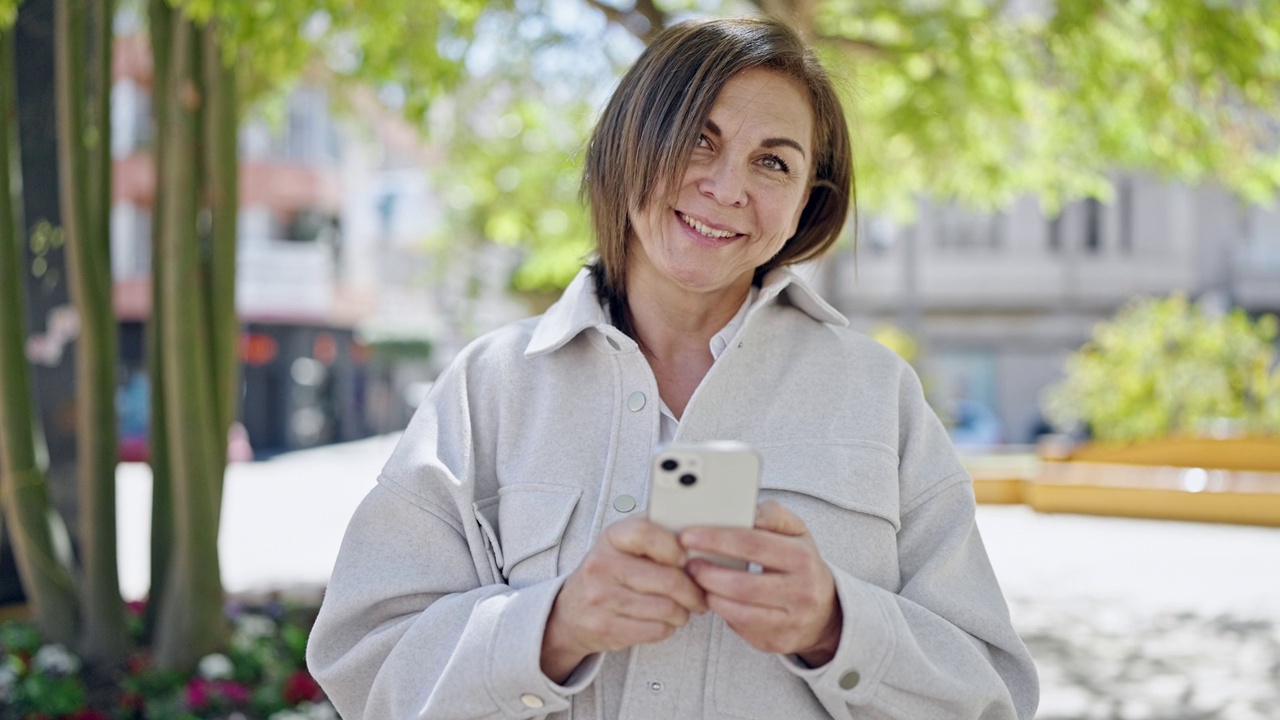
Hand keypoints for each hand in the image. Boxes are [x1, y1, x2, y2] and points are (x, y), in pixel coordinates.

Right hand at [541, 515, 707, 681]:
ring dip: (683, 612)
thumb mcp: (624, 544)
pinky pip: (656, 630)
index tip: (688, 558)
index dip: (676, 546)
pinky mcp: (606, 628)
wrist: (570, 612)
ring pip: (666, 608)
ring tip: (683, 609)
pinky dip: (668, 627)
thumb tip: (698, 539)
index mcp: (611, 538)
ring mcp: (601, 598)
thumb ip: (656, 533)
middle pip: (668, 579)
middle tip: (699, 596)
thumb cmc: (609, 573)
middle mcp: (602, 566)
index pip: (647, 533)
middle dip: (693, 591)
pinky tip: (664, 622)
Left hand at [680, 500, 841, 666]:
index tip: (690, 536)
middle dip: (707, 572)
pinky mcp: (778, 641)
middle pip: (742, 584)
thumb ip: (772, 515)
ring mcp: (791, 620)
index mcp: (802, 558)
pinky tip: (714, 597)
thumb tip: (748, 513)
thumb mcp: (796, 532)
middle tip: (688, 562)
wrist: (825, 612)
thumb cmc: (800, 565)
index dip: (716, 540)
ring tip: (697, 579)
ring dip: (709, 593)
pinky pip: (740, 627)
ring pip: (737, 610)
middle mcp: (801, 591)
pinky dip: (721, 611)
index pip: (752, 544)